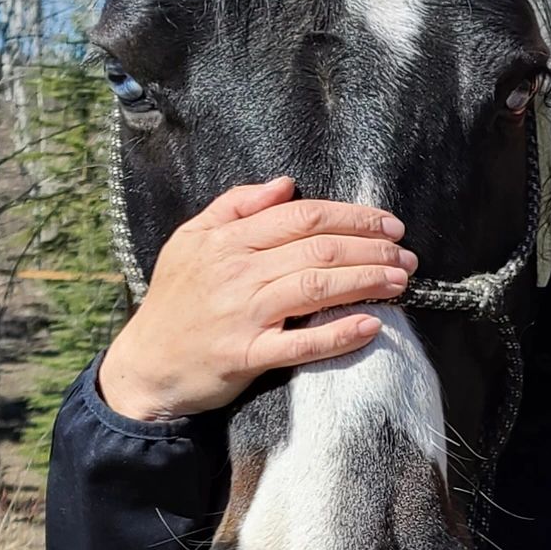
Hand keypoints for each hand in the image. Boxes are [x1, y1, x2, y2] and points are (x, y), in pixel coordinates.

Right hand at [95, 180, 416, 421]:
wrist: (144, 366)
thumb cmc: (174, 301)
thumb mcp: (190, 240)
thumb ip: (236, 206)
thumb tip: (286, 183)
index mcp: (228, 241)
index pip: (302, 217)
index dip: (352, 217)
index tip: (389, 223)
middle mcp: (237, 273)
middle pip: (318, 249)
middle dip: (371, 248)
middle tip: (406, 254)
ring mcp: (243, 315)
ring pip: (316, 288)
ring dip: (366, 281)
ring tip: (400, 281)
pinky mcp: (247, 356)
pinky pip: (301, 344)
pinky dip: (338, 334)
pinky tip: (370, 325)